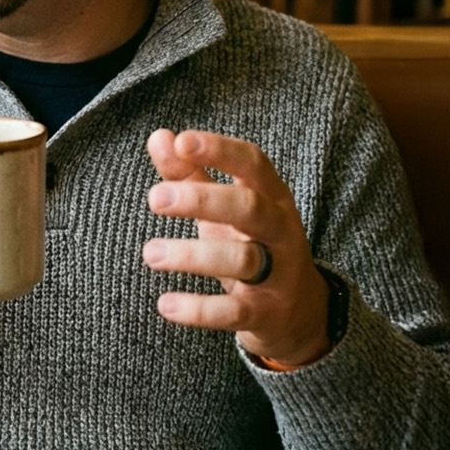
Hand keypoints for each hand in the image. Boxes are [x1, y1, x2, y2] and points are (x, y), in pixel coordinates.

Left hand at [141, 129, 331, 366]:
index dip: (220, 150)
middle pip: (250, 208)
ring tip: (150, 253)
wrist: (299, 312)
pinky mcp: (266, 313)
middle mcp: (280, 230)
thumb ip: (189, 172)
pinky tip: (165, 304)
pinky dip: (200, 310)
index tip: (183, 142)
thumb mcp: (224, 206)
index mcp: (271, 196)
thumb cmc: (249, 242)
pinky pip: (235, 311)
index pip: (253, 164)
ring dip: (192, 256)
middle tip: (154, 198)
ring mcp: (278, 273)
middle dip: (203, 200)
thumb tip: (158, 137)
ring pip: (241, 259)